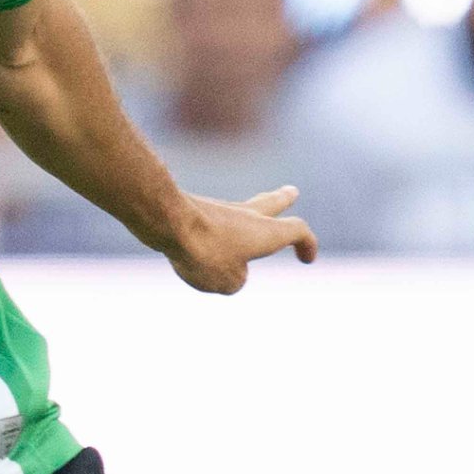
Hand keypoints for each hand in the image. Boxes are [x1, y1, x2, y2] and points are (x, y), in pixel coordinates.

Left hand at [157, 186, 317, 294]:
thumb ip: (235, 278)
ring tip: (244, 220)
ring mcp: (217, 209)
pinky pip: (206, 221)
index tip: (306, 259)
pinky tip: (197, 239)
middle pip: (270, 204)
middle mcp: (246, 214)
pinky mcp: (191, 210)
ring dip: (244, 216)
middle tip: (291, 192)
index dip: (307, 244)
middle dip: (283, 201)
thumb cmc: (204, 252)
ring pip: (237, 211)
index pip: (298, 230)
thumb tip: (225, 267)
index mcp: (267, 230)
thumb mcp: (227, 281)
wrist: (166, 222)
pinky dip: (211, 229)